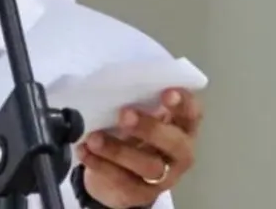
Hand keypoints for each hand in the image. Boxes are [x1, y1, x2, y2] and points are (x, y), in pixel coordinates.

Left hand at [76, 88, 202, 208]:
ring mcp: (163, 177)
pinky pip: (122, 180)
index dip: (183, 103)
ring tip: (94, 138)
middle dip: (150, 128)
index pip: (191, 113)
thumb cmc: (131, 134)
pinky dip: (100, 164)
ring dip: (119, 150)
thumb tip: (115, 81)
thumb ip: (136, 101)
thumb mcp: (138, 115)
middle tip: (124, 114)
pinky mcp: (141, 193)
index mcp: (181, 127)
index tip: (166, 92)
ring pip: (148, 166)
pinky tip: (84, 151)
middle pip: (174, 143)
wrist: (116, 176)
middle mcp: (179, 153)